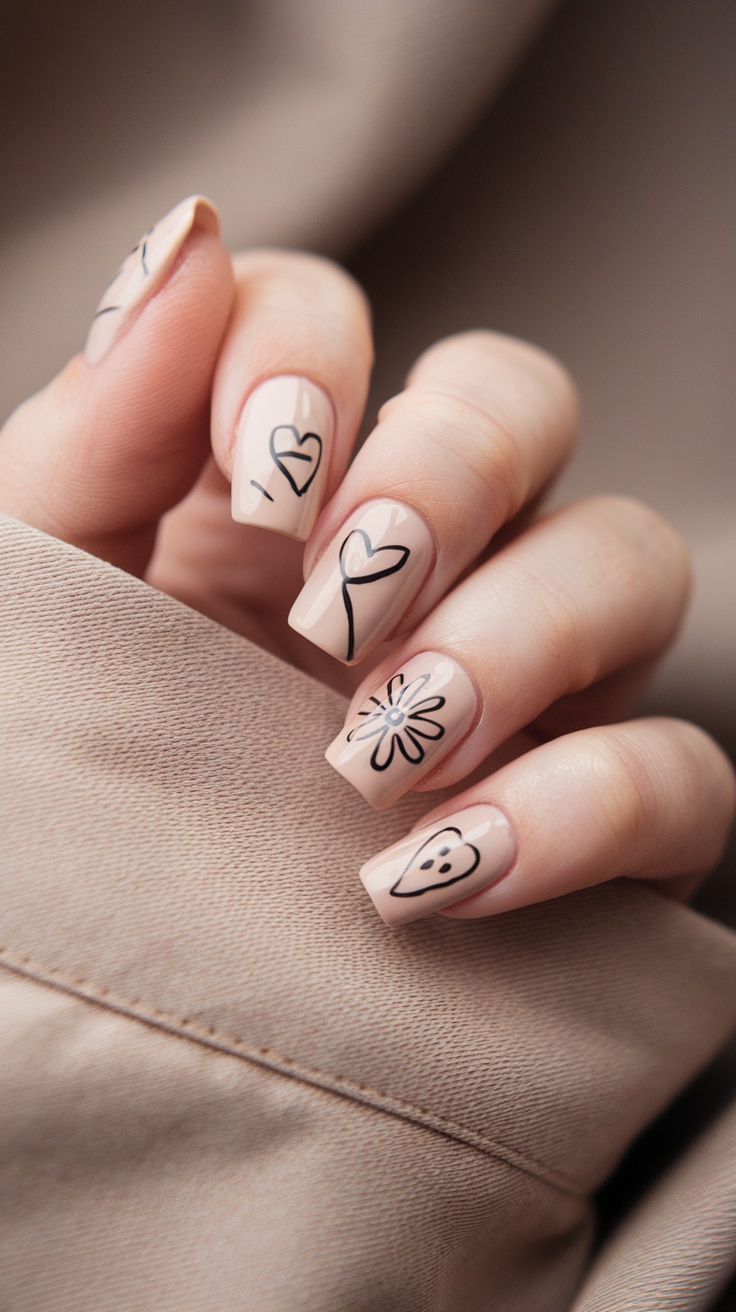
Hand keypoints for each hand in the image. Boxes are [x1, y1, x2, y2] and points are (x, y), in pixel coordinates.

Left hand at [1, 196, 731, 925]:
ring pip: (631, 562)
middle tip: (339, 612)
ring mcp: (526, 680)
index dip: (311, 355)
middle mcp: (417, 556)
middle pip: (521, 403)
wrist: (118, 1001)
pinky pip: (678, 773)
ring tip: (381, 751)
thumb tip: (190, 239)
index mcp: (266, 489)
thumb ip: (99, 429)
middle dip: (446, 478)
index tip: (266, 479)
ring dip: (520, 638)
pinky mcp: (598, 819)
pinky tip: (448, 870)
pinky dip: (586, 805)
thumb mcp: (49, 594)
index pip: (334, 316)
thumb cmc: (73, 777)